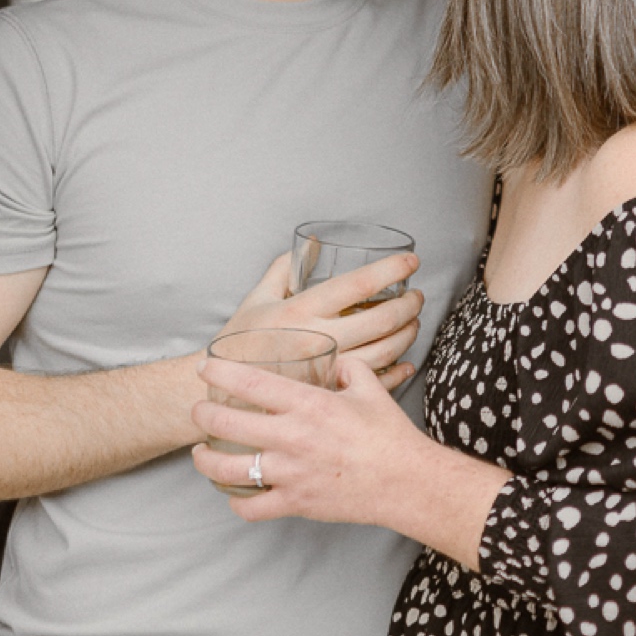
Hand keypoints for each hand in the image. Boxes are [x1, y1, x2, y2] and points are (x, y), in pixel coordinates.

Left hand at [190, 353, 430, 524]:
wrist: (406, 482)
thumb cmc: (389, 435)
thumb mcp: (370, 389)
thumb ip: (348, 369)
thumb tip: (335, 363)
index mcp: (309, 404)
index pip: (250, 383)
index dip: (220, 373)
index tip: (205, 367)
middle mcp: (292, 437)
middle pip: (225, 424)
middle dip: (202, 414)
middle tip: (200, 410)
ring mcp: (289, 473)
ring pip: (226, 469)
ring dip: (205, 460)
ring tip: (201, 453)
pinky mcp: (294, 502)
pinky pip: (249, 507)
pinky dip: (236, 500)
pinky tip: (234, 491)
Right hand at [210, 252, 425, 391]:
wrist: (218, 390)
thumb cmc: (240, 341)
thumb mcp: (257, 297)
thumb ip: (285, 267)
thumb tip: (312, 242)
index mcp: (301, 310)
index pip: (358, 285)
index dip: (391, 270)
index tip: (411, 261)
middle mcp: (316, 338)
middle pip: (381, 320)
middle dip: (409, 306)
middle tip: (417, 297)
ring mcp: (325, 368)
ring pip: (383, 352)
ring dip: (407, 335)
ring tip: (413, 323)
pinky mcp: (328, 393)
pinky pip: (373, 383)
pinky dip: (397, 372)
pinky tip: (405, 361)